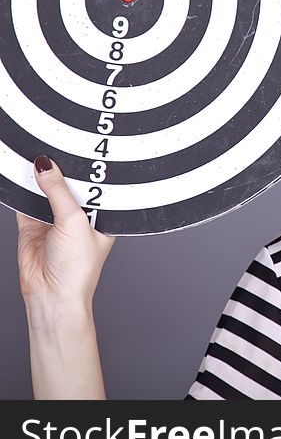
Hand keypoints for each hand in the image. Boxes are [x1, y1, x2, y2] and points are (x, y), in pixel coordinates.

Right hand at [17, 155, 115, 307]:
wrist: (50, 295)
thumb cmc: (78, 267)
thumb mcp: (74, 221)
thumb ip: (59, 192)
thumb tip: (46, 165)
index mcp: (102, 215)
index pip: (96, 183)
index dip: (89, 166)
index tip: (80, 143)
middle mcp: (80, 216)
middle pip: (69, 184)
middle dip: (61, 169)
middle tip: (54, 143)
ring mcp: (55, 220)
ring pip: (46, 190)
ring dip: (40, 178)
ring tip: (35, 153)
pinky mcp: (33, 225)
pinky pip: (26, 201)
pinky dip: (22, 189)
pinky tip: (20, 173)